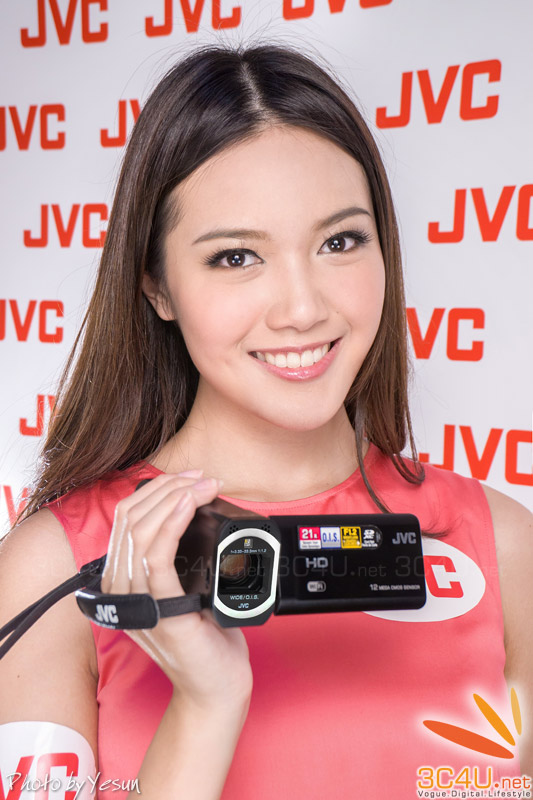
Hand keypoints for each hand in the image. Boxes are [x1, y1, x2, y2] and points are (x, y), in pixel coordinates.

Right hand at [100, 472, 252, 714]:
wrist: (216, 685)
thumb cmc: (205, 635)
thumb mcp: (184, 586)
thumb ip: (175, 556)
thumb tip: (189, 508)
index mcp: (123, 580)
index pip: (126, 518)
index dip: (157, 489)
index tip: (191, 478)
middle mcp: (122, 589)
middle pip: (131, 518)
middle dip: (169, 487)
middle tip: (204, 479)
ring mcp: (138, 603)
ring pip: (140, 532)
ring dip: (175, 498)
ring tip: (204, 486)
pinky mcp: (162, 612)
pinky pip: (155, 558)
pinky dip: (171, 524)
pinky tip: (189, 505)